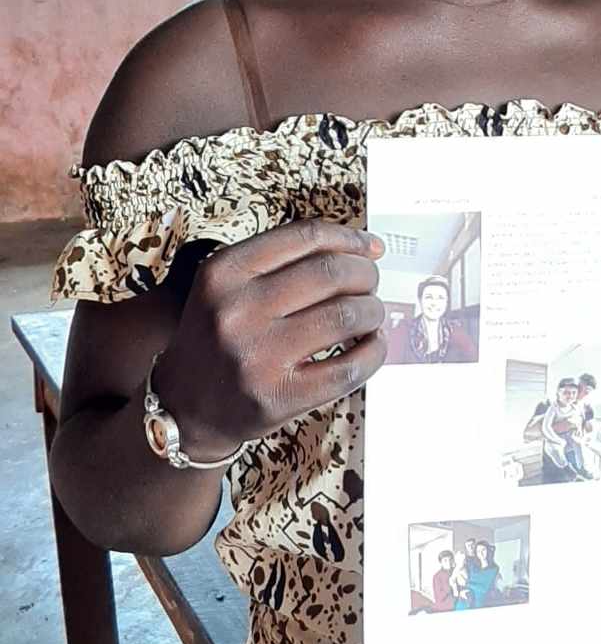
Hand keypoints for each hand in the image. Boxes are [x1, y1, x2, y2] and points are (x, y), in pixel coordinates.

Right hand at [154, 218, 385, 458]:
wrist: (184, 406)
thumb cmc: (217, 341)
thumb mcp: (225, 288)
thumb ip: (280, 263)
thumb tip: (362, 249)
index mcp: (224, 272)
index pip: (305, 237)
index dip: (350, 238)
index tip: (370, 247)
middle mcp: (237, 310)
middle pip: (331, 273)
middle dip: (365, 275)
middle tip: (370, 285)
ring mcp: (258, 355)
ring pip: (345, 315)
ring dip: (372, 311)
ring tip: (369, 316)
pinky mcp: (280, 396)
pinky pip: (349, 368)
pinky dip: (373, 353)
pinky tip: (371, 346)